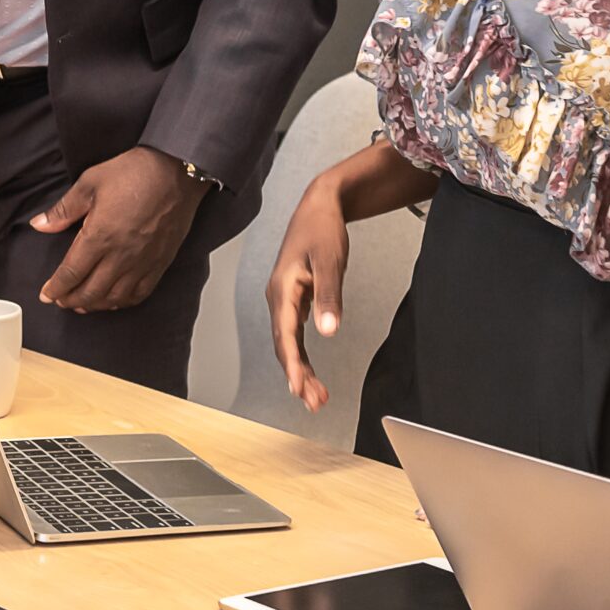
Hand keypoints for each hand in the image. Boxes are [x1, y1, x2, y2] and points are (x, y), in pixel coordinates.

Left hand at [27, 146, 205, 311]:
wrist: (176, 171)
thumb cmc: (135, 173)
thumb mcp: (89, 183)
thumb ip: (63, 210)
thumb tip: (40, 224)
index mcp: (99, 236)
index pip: (71, 272)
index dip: (56, 288)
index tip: (46, 295)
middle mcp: (121, 255)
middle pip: (91, 291)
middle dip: (71, 300)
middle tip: (60, 301)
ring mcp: (142, 262)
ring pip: (114, 297)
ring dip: (95, 305)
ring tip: (82, 304)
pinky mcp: (160, 262)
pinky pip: (140, 293)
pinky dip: (123, 302)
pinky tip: (114, 300)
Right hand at [266, 179, 350, 412]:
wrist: (319, 207)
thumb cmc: (323, 230)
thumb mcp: (330, 261)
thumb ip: (329, 297)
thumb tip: (328, 331)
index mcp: (282, 289)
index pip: (285, 335)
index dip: (293, 364)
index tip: (300, 389)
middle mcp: (278, 297)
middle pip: (285, 345)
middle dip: (298, 375)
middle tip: (314, 403)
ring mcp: (285, 298)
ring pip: (289, 342)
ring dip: (301, 369)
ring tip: (317, 396)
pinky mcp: (295, 298)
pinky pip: (295, 333)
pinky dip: (303, 354)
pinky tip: (312, 370)